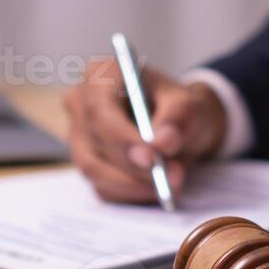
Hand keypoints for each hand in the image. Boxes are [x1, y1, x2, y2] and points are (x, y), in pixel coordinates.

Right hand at [63, 60, 228, 203]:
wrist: (181, 125)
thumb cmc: (180, 107)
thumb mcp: (189, 104)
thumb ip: (178, 119)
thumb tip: (163, 143)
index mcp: (101, 75)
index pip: (99, 109)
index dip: (122, 138)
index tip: (151, 159)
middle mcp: (81, 103)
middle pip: (94, 142)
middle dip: (133, 166)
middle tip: (171, 177)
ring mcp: (79, 135)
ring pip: (94, 169)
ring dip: (133, 184)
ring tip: (171, 184)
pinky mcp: (87, 163)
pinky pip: (101, 187)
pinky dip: (130, 193)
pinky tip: (155, 190)